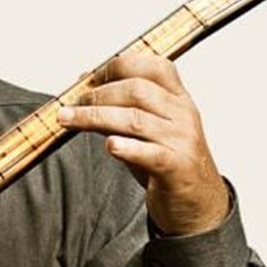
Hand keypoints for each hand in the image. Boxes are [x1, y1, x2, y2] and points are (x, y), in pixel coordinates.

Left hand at [57, 53, 228, 234]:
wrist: (198, 200)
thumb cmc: (167, 158)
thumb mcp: (146, 126)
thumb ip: (119, 104)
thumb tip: (83, 81)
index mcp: (177, 98)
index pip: (154, 66)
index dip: (117, 67)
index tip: (89, 78)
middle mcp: (182, 114)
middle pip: (137, 90)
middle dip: (97, 95)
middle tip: (69, 105)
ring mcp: (182, 141)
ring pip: (135, 120)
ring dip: (94, 117)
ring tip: (68, 119)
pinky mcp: (177, 168)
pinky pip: (151, 154)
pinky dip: (128, 148)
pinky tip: (109, 145)